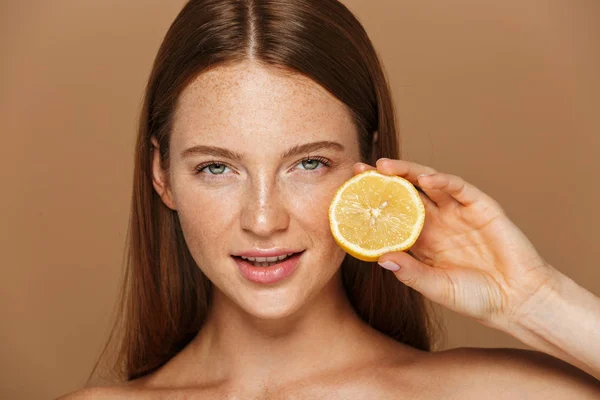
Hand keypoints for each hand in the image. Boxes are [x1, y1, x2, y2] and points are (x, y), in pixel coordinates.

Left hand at [354, 158, 558, 327]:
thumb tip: (380, 258)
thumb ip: (411, 273)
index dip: (373, 204)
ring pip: (429, 184)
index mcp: (423, 240)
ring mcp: (458, 212)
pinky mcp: (481, 207)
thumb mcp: (437, 288)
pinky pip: (459, 189)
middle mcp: (438, 222)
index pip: (392, 216)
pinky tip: (425, 178)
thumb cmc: (477, 298)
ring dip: (407, 172)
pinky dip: (443, 181)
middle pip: (405, 193)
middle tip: (359, 169)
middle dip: (383, 180)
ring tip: (384, 166)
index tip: (349, 195)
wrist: (519, 300)